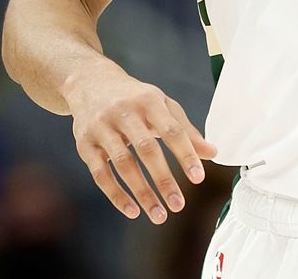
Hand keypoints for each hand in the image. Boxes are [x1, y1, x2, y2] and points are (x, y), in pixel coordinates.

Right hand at [63, 63, 217, 223]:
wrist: (91, 84)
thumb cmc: (135, 98)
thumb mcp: (162, 105)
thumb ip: (186, 130)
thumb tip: (212, 153)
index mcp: (149, 101)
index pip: (171, 130)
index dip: (186, 154)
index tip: (198, 178)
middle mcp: (124, 112)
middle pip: (146, 149)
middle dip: (163, 179)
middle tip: (178, 205)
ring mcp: (102, 128)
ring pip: (123, 164)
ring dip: (142, 192)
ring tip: (159, 214)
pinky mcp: (85, 144)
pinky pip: (100, 173)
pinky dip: (116, 194)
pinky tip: (132, 210)